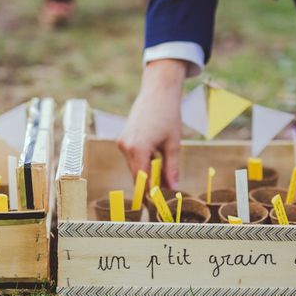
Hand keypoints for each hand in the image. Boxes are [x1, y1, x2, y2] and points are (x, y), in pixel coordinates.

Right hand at [118, 59, 186, 187]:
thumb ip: (172, 167)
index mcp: (138, 149)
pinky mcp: (122, 139)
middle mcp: (126, 147)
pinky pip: (132, 158)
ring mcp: (122, 142)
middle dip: (149, 185)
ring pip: (134, 167)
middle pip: (137, 176)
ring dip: (147, 173)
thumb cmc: (168, 115)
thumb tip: (173, 187)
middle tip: (164, 192)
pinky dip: (142, 162)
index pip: (142, 181)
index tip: (159, 204)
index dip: (150, 194)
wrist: (157, 92)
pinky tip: (155, 157)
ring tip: (163, 172)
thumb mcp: (173, 143)